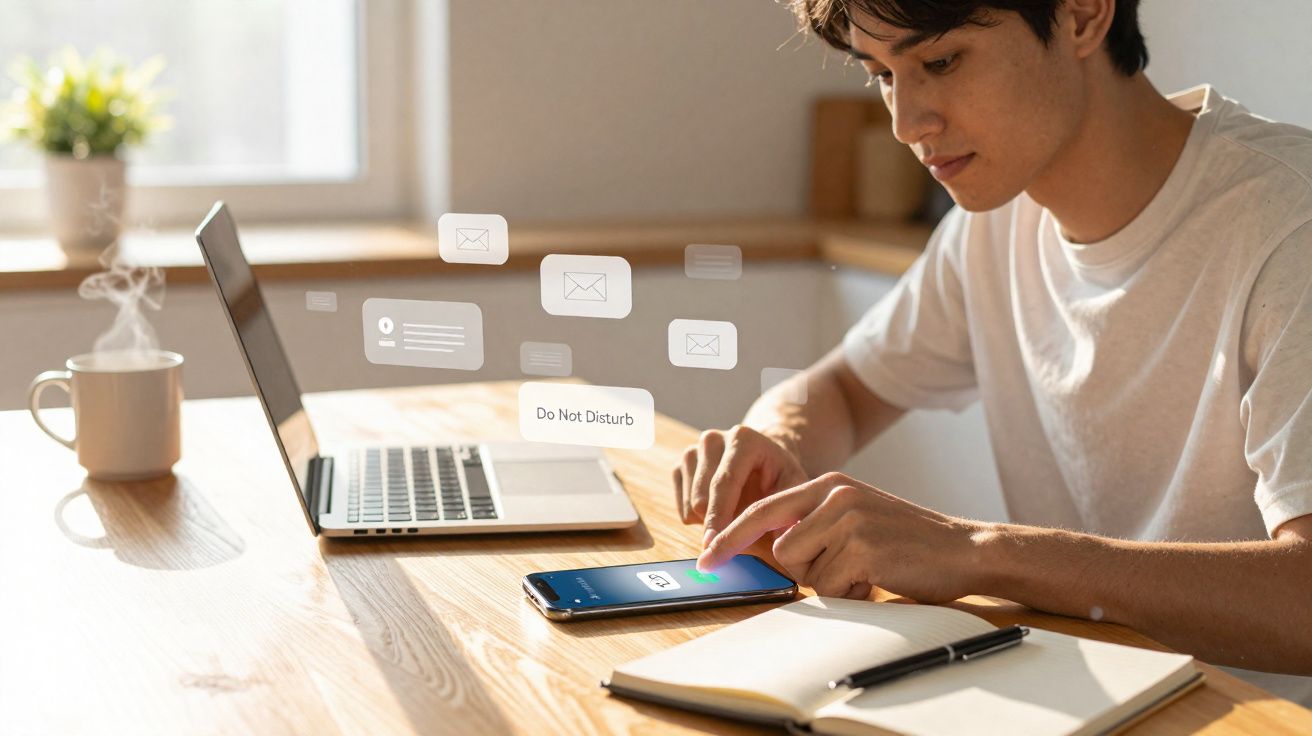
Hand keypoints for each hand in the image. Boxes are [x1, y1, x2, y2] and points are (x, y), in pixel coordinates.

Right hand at [672, 425, 807, 547]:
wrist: (764, 459)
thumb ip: (789, 509)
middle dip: (715, 524)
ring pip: (689, 504)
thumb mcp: (795, 487)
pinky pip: (681, 506)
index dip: (719, 515)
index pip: (725, 482)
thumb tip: (779, 543)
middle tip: (736, 539)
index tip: (715, 544)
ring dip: (709, 521)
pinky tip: (720, 509)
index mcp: (743, 439)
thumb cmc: (780, 475)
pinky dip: (698, 517)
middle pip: (702, 496)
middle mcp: (713, 439)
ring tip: (735, 515)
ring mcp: (693, 451)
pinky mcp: (681, 466)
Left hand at [697, 472, 983, 602]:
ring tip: (866, 570)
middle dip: (805, 570)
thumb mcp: (854, 519)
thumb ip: (812, 525)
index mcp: (827, 484)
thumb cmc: (905, 543)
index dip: (729, 536)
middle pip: (779, 548)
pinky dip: (851, 593)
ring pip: (802, 570)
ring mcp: (848, 518)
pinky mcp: (862, 546)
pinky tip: (879, 578)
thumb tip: (765, 548)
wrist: (964, 549)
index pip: (762, 509)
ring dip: (830, 582)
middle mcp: (833, 494)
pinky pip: (830, 586)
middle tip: (848, 566)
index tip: (705, 559)